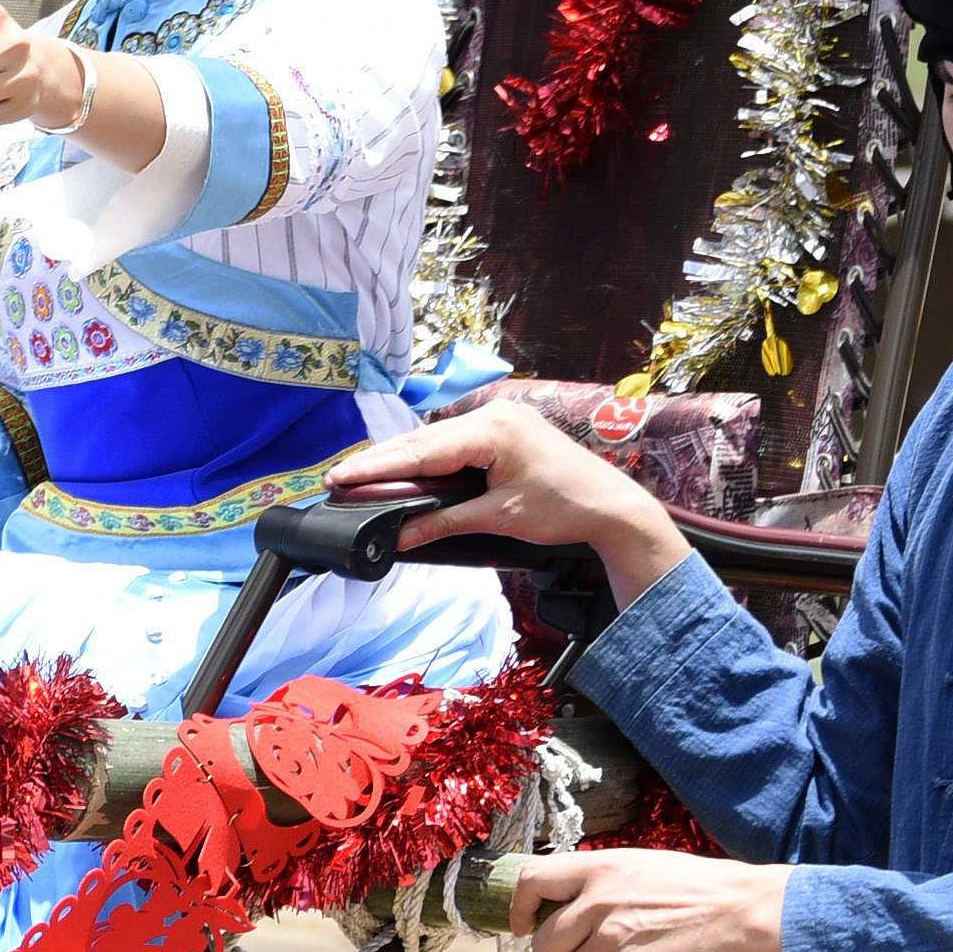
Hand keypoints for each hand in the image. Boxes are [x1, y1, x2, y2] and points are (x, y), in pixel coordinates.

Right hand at [330, 397, 686, 605]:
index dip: (379, 467)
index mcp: (491, 431)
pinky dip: (428, 456)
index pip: (421, 452)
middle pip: (424, 440)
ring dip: (402, 458)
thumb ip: (443, 522)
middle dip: (381, 460)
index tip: (341, 477)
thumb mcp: (498, 518)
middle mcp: (492, 414)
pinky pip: (455, 441)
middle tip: (339, 477)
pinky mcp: (505, 428)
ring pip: (437, 439)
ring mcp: (500, 418)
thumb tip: (398, 536)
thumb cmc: (563, 509)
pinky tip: (405, 467)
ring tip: (361, 473)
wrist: (613, 505)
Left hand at [499, 851, 788, 951]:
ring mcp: (612, 935)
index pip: (530, 882)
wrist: (751, 910)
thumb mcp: (645, 868)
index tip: (523, 928)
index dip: (520, 910)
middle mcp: (597, 899)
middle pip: (546, 944)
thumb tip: (572, 912)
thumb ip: (604, 885)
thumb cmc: (705, 890)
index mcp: (599, 867)